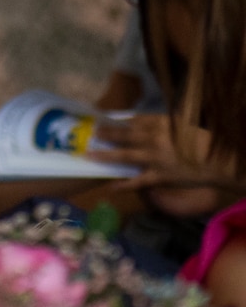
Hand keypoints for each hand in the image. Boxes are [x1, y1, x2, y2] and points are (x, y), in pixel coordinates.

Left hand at [97, 115, 230, 215]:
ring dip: (105, 156)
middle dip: (106, 134)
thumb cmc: (201, 142)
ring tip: (89, 155)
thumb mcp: (182, 125)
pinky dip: (123, 185)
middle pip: (125, 135)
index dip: (117, 121)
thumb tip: (135, 122)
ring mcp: (155, 158)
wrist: (218, 162)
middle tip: (91, 133)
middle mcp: (156, 139)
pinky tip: (110, 186)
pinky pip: (137, 181)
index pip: (135, 120)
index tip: (103, 120)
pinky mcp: (158, 176)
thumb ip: (160, 123)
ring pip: (125, 156)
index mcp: (163, 123)